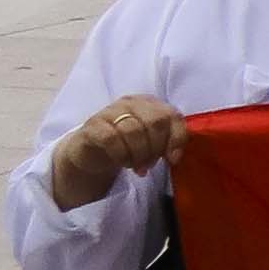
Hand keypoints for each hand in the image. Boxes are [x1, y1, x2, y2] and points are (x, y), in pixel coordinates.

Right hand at [46, 93, 183, 207]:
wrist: (91, 152)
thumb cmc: (126, 146)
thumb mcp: (150, 143)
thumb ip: (166, 144)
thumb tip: (175, 157)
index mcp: (150, 104)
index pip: (172, 115)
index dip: (176, 139)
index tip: (172, 159)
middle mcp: (131, 103)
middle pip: (155, 121)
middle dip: (156, 148)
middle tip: (150, 164)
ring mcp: (110, 111)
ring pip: (133, 130)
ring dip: (139, 154)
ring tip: (137, 166)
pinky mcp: (93, 125)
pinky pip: (111, 138)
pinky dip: (121, 154)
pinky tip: (123, 163)